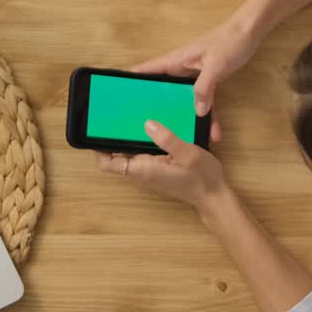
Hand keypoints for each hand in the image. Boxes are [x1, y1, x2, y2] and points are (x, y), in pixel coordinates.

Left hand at [95, 120, 229, 211]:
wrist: (213, 196)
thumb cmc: (202, 177)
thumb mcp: (188, 154)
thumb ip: (167, 139)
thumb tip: (147, 124)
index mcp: (143, 169)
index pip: (108, 163)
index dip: (98, 148)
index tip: (98, 129)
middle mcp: (141, 173)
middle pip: (116, 156)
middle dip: (112, 138)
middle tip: (115, 116)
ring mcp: (148, 173)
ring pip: (128, 155)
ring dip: (127, 140)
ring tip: (131, 117)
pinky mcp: (156, 170)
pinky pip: (141, 156)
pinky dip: (141, 143)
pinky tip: (151, 128)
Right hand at [134, 18, 259, 141]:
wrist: (249, 32)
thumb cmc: (229, 41)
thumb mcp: (215, 66)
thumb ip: (204, 88)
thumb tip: (196, 112)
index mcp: (174, 61)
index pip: (145, 71)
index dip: (129, 81)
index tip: (117, 97)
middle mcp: (180, 69)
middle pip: (160, 90)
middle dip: (154, 106)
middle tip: (145, 127)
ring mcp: (193, 76)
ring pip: (183, 100)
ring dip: (185, 117)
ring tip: (185, 138)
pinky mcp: (207, 81)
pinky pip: (203, 101)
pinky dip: (207, 115)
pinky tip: (214, 130)